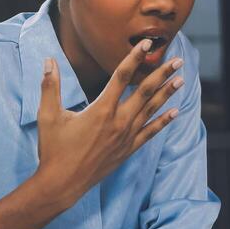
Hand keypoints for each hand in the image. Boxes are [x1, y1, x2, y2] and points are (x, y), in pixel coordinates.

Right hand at [36, 40, 182, 207]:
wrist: (61, 184)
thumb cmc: (53, 149)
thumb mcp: (48, 115)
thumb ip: (50, 86)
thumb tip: (48, 60)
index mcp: (101, 110)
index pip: (122, 76)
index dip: (134, 58)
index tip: (146, 44)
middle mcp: (118, 122)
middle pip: (145, 92)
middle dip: (162, 74)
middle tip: (177, 60)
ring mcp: (125, 137)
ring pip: (151, 110)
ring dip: (167, 93)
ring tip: (181, 79)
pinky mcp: (127, 150)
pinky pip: (150, 132)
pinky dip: (163, 121)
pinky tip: (175, 112)